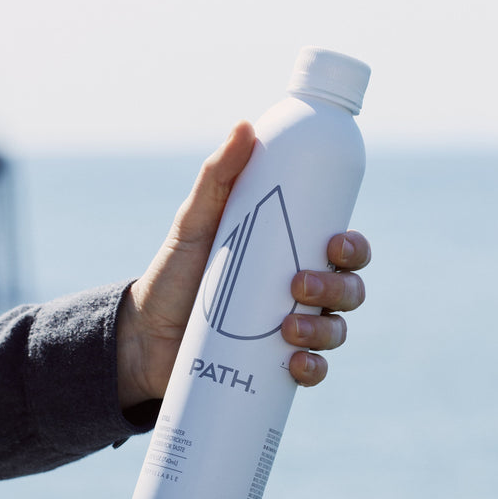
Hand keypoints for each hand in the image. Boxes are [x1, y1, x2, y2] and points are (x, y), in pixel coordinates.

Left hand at [117, 122, 370, 407]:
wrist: (143, 336)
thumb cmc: (175, 272)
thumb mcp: (195, 222)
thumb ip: (217, 176)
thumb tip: (245, 125)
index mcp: (294, 256)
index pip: (344, 250)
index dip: (354, 248)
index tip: (334, 244)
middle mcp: (302, 296)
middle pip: (349, 290)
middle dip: (338, 288)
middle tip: (298, 285)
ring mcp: (293, 334)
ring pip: (336, 331)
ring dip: (326, 330)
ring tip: (289, 329)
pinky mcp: (276, 370)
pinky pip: (314, 373)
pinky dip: (314, 371)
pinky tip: (297, 365)